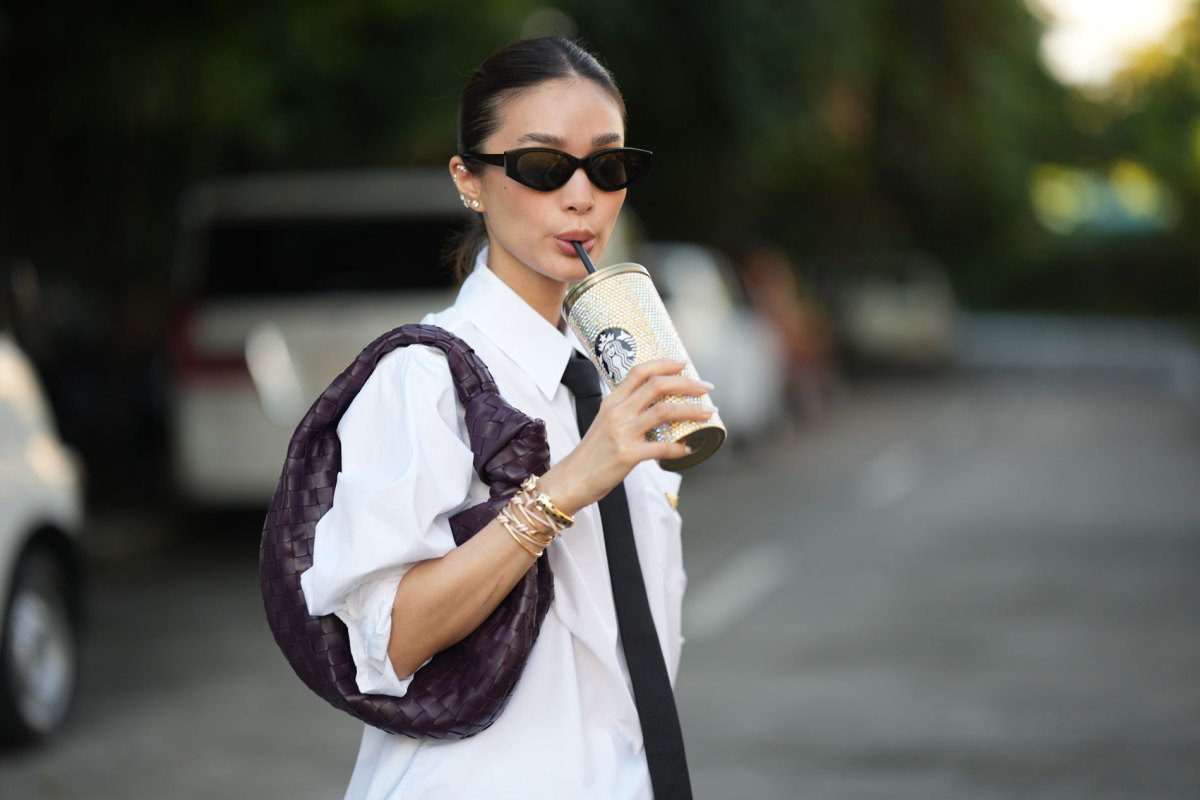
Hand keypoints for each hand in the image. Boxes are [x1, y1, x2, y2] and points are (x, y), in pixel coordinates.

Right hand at [537, 359, 714, 513]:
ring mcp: (622, 433)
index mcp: (612, 402)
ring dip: (692, 410)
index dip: (664, 364)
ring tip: (708, 412)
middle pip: (657, 386)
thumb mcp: (604, 423)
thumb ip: (625, 411)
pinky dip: (680, 447)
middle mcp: (617, 412)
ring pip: (664, 411)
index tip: (684, 364)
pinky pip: (662, 448)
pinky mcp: (627, 455)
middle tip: (706, 387)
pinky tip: (689, 448)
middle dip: (687, 384)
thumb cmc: (591, 454)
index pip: (639, 371)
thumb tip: (656, 407)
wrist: (571, 480)